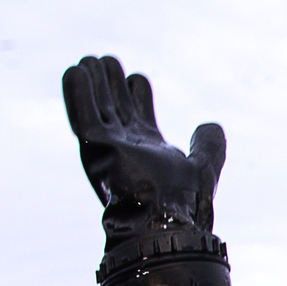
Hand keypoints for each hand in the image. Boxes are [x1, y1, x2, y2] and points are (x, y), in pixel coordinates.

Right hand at [62, 56, 225, 248]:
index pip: (137, 115)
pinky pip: (82, 117)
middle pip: (114, 106)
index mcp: (147, 150)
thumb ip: (208, 147)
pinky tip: (75, 71)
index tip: (138, 78)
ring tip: (89, 60)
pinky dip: (78, 94)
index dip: (137, 94)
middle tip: (107, 60)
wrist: (170, 225)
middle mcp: (125, 148)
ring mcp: (109, 149)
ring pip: (96, 107)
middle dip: (111, 83)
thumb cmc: (185, 206)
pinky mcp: (98, 151)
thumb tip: (211, 126)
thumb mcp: (202, 168)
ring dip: (92, 83)